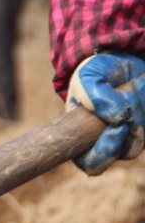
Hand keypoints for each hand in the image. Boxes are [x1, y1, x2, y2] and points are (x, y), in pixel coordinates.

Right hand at [67, 53, 144, 174]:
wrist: (120, 59)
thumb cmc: (96, 73)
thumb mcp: (87, 77)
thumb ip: (96, 97)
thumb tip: (119, 119)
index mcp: (83, 139)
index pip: (91, 163)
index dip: (104, 154)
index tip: (118, 128)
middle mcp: (107, 142)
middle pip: (123, 152)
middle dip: (130, 127)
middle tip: (129, 102)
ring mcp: (130, 136)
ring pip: (141, 138)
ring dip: (141, 110)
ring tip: (136, 85)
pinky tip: (143, 86)